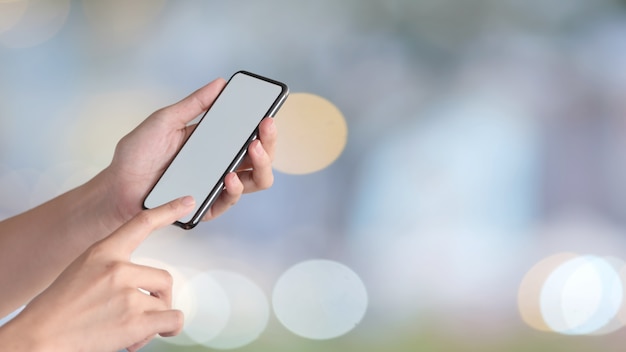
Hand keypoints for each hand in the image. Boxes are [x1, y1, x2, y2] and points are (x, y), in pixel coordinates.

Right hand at [0, 196, 195, 351]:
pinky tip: (146, 335)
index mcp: (103, 252)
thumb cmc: (58, 309)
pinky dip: (167, 329)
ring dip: (154, 319)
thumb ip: (114, 270)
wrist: (39, 337)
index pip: (141, 223)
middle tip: (137, 313)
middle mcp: (118, 269)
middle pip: (164, 279)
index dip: (168, 210)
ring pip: (165, 304)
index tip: (187, 201)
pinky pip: (173, 319)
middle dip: (156, 299)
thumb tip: (143, 285)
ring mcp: (127, 295)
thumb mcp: (83, 272)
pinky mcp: (134, 321)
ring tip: (129, 328)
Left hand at [101, 78, 276, 226]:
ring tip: (253, 149)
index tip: (267, 114)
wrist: (117, 185)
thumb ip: (194, 103)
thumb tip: (220, 83)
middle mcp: (220, 164)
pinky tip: (228, 178)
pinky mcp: (206, 206)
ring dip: (261, 165)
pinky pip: (229, 201)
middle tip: (265, 127)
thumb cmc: (138, 154)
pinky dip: (234, 189)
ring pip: (255, 181)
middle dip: (270, 142)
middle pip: (260, 158)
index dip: (263, 126)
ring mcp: (215, 186)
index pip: (249, 135)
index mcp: (215, 142)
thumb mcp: (165, 120)